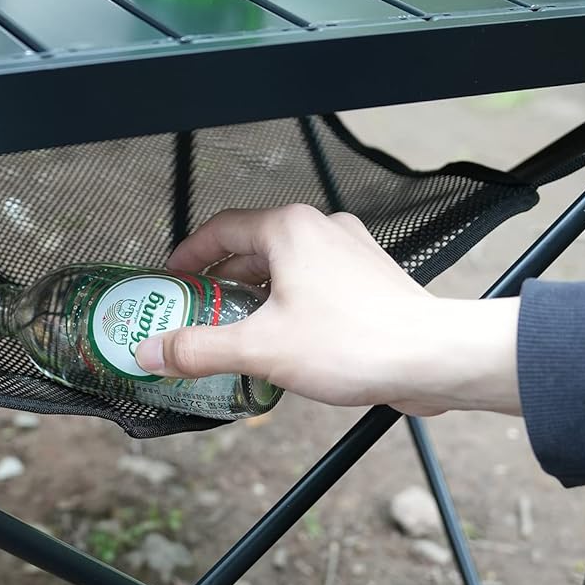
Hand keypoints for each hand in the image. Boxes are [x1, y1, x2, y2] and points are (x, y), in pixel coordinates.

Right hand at [135, 205, 521, 416]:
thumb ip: (199, 348)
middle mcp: (318, 227)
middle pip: (252, 245)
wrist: (434, 356)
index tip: (171, 279)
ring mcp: (348, 248)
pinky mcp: (368, 274)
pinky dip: (290, 299)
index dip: (188, 255)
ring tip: (237, 328)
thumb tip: (150, 352)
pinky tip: (287, 336)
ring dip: (256, 291)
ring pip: (285, 263)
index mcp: (288, 228)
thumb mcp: (261, 348)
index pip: (220, 229)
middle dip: (220, 278)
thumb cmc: (352, 342)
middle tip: (196, 310)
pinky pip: (314, 278)